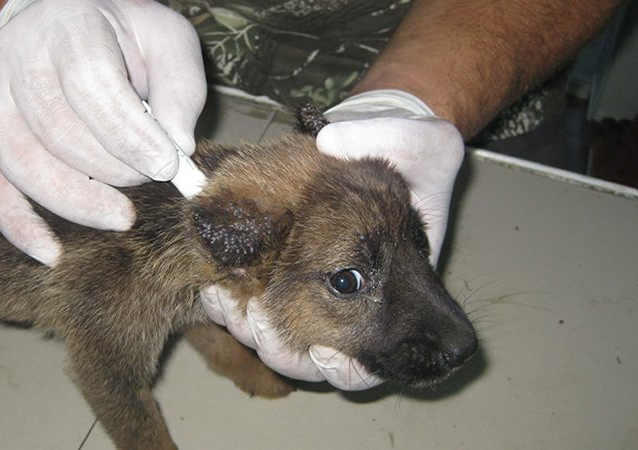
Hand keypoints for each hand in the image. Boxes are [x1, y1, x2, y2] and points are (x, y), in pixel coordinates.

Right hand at [0, 0, 205, 265]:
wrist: (66, 19)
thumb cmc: (125, 37)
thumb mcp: (167, 42)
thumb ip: (180, 89)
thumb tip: (178, 148)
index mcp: (69, 28)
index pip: (91, 84)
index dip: (129, 134)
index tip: (167, 166)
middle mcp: (17, 58)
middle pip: (57, 129)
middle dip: (111, 169)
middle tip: (149, 181)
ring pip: (21, 162)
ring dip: (76, 201)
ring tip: (121, 214)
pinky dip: (17, 224)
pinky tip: (50, 253)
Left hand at [199, 91, 462, 389]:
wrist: (372, 141)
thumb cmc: (410, 151)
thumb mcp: (425, 143)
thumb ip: (392, 142)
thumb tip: (331, 138)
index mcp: (393, 294)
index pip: (373, 359)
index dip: (347, 368)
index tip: (322, 349)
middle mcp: (351, 303)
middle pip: (312, 364)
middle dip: (279, 352)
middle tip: (255, 319)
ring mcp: (309, 289)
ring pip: (273, 342)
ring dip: (244, 330)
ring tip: (225, 300)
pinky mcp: (273, 270)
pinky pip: (246, 307)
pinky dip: (225, 305)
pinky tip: (212, 285)